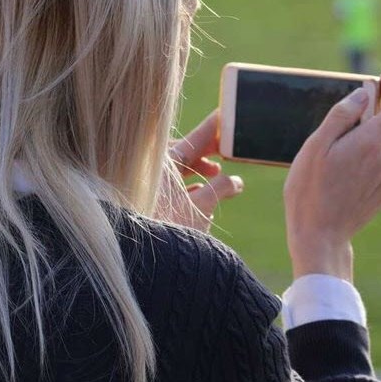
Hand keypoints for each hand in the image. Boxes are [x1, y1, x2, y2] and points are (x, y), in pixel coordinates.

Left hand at [154, 110, 244, 232]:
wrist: (145, 264)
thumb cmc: (171, 230)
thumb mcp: (203, 205)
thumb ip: (221, 187)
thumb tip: (235, 181)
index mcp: (161, 164)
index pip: (193, 139)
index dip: (213, 130)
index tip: (225, 117)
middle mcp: (151, 172)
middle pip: (183, 153)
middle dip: (207, 151)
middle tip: (227, 149)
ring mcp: (148, 187)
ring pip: (176, 171)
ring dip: (199, 170)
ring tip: (217, 172)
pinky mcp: (147, 204)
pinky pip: (169, 186)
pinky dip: (188, 185)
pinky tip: (200, 191)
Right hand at [282, 74, 380, 282]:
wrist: (320, 237)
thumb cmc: (310, 190)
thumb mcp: (315, 146)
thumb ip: (341, 115)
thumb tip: (363, 94)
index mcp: (372, 142)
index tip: (379, 83)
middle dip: (373, 114)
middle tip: (342, 121)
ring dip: (368, 138)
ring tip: (336, 154)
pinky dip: (368, 159)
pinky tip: (343, 174)